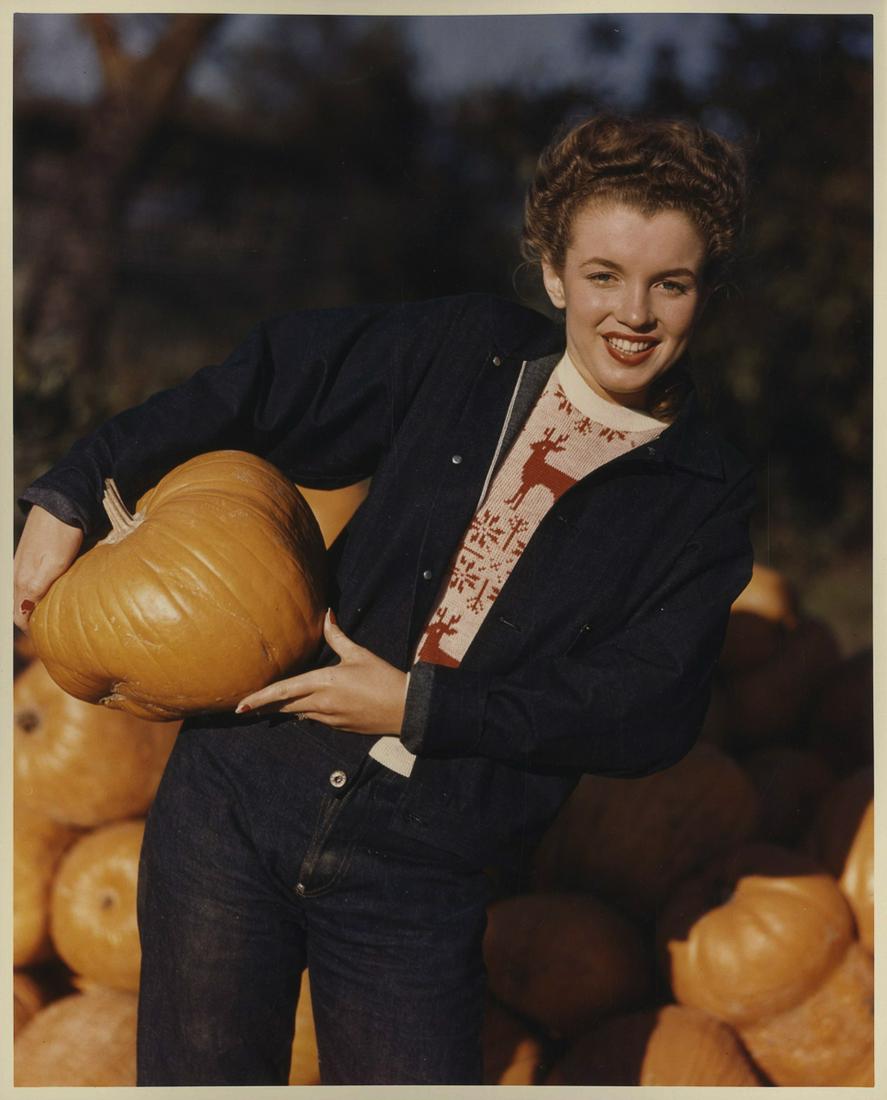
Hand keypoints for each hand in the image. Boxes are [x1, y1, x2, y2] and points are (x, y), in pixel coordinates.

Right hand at [13, 506, 83, 632]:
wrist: (62, 505)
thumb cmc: (60, 535)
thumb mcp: (51, 565)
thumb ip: (34, 590)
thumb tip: (23, 614)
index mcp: (22, 580)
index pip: (18, 616)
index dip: (31, 629)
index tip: (47, 639)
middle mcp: (18, 574)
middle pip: (19, 606)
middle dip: (31, 620)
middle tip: (53, 630)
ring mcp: (25, 564)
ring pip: (24, 594)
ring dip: (35, 606)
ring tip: (54, 614)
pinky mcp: (34, 557)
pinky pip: (31, 582)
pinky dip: (39, 592)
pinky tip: (53, 592)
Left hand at [236, 611, 408, 735]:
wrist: (405, 709)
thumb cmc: (383, 678)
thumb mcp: (359, 654)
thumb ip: (337, 636)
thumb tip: (327, 614)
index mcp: (324, 682)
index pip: (284, 691)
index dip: (260, 699)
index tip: (241, 705)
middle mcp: (322, 703)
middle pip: (284, 707)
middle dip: (264, 707)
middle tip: (244, 708)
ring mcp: (329, 718)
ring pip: (298, 714)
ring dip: (283, 710)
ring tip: (266, 708)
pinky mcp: (338, 727)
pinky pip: (314, 719)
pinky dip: (304, 712)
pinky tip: (302, 709)